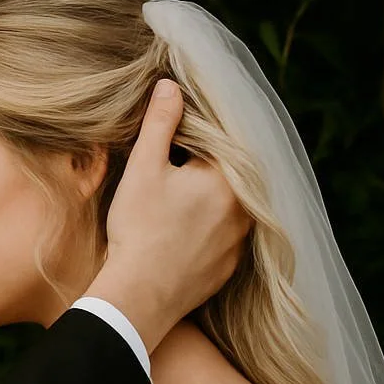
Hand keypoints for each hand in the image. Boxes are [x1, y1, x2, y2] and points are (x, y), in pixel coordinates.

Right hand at [88, 79, 249, 348]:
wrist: (140, 297)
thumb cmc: (139, 230)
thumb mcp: (144, 169)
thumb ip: (160, 123)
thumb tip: (171, 86)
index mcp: (228, 178)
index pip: (217, 143)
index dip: (190, 140)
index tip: (169, 146)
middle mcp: (245, 209)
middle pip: (225, 175)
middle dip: (199, 169)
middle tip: (167, 176)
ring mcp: (240, 242)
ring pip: (227, 207)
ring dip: (206, 200)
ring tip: (172, 206)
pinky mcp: (230, 267)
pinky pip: (224, 237)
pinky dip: (206, 230)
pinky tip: (179, 234)